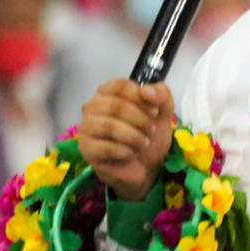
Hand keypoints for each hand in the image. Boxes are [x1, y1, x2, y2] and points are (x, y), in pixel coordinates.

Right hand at [78, 79, 174, 201]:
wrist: (146, 165)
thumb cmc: (148, 134)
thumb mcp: (163, 112)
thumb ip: (162, 95)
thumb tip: (147, 91)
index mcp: (108, 92)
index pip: (120, 86)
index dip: (140, 98)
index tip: (154, 111)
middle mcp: (92, 106)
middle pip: (115, 105)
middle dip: (139, 119)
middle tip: (150, 130)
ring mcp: (86, 127)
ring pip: (109, 126)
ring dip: (133, 136)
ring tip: (143, 143)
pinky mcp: (86, 148)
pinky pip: (106, 147)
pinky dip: (125, 152)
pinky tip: (132, 153)